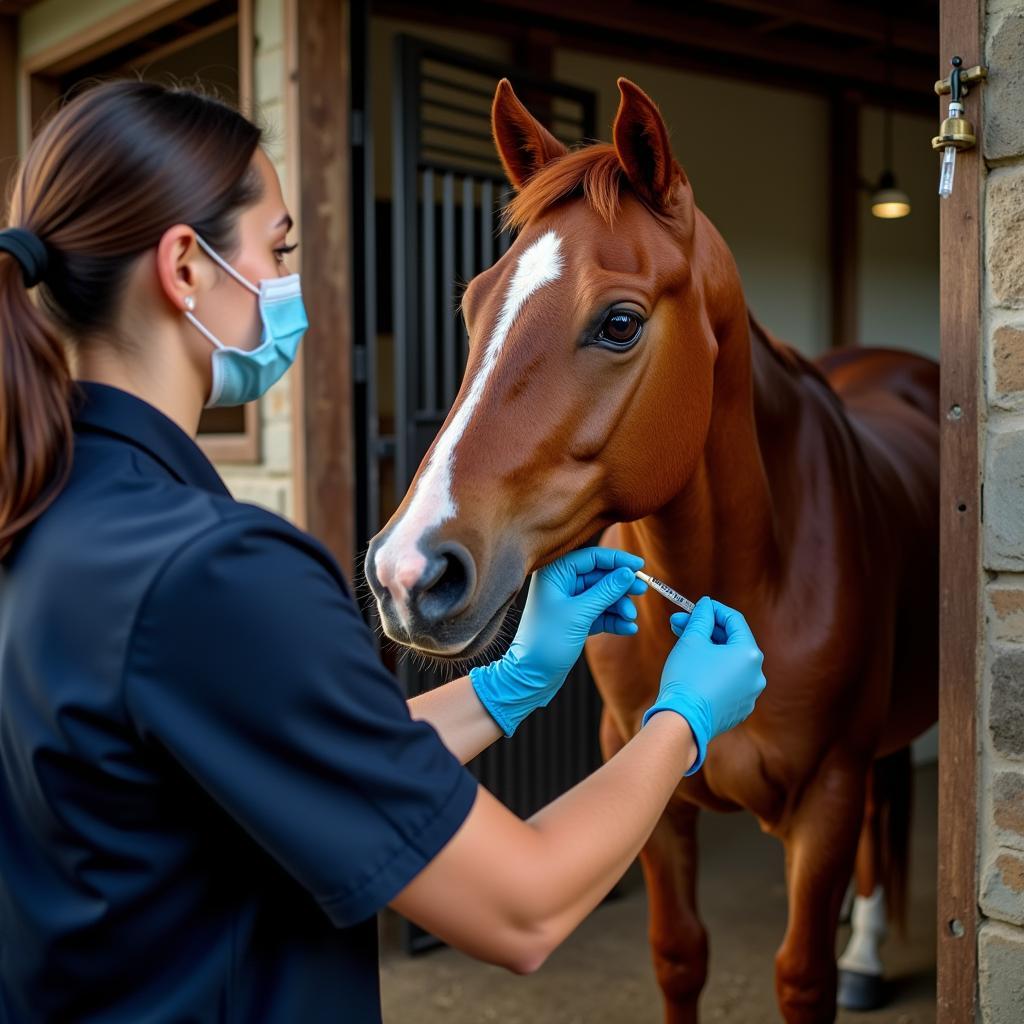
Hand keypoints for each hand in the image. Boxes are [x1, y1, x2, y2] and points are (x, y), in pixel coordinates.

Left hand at [470, 547, 646, 735]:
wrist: (531, 677)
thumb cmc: (548, 641)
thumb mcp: (580, 614)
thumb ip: (605, 591)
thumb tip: (628, 573)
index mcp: (554, 574)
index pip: (591, 557)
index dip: (617, 560)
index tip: (640, 567)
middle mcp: (560, 584)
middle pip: (599, 576)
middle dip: (621, 586)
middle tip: (642, 591)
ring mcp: (568, 603)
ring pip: (602, 596)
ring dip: (619, 605)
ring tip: (630, 618)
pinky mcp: (575, 621)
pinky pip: (599, 614)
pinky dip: (613, 619)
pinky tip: (628, 628)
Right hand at [642, 598, 765, 775]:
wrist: (682, 722)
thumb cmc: (687, 677)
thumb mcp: (692, 640)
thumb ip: (701, 617)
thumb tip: (706, 606)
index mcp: (749, 654)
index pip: (734, 620)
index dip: (712, 609)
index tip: (695, 606)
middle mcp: (756, 674)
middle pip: (731, 642)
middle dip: (705, 630)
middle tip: (678, 623)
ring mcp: (749, 694)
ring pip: (729, 663)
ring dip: (708, 650)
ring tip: (683, 645)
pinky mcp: (738, 709)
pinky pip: (727, 682)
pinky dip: (712, 672)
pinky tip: (692, 669)